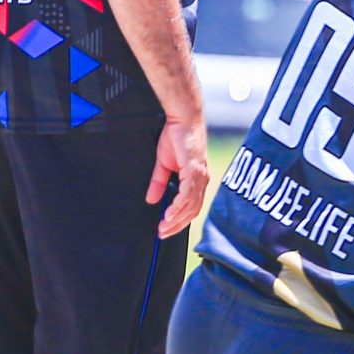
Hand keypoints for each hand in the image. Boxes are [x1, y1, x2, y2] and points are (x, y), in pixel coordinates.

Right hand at [147, 114, 211, 236]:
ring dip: (176, 219)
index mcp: (197, 180)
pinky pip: (187, 194)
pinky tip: (169, 214)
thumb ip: (159, 183)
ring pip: (190, 205)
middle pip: (192, 211)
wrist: (183, 119)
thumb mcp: (164, 165)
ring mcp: (200, 176)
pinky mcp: (194, 170)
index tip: (165, 230)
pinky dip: (178, 206)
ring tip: (163, 227)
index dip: (179, 221)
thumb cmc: (176, 137)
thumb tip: (151, 200)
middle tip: (163, 234)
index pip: (191, 207)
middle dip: (177, 225)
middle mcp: (202, 180)